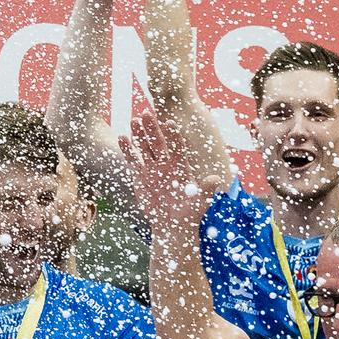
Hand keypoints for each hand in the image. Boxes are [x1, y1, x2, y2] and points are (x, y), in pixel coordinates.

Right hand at [118, 103, 219, 233]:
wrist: (171, 225)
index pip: (177, 146)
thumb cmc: (188, 214)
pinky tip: (122, 138)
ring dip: (139, 134)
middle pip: (158, 142)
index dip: (173, 135)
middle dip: (153, 128)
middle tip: (146, 114)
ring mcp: (152, 168)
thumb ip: (206, 189)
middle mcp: (166, 163)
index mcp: (181, 166)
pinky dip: (128, 149)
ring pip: (145, 147)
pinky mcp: (140, 176)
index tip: (169, 123)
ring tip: (134, 120)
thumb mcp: (199, 202)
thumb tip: (216, 179)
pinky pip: (133, 160)